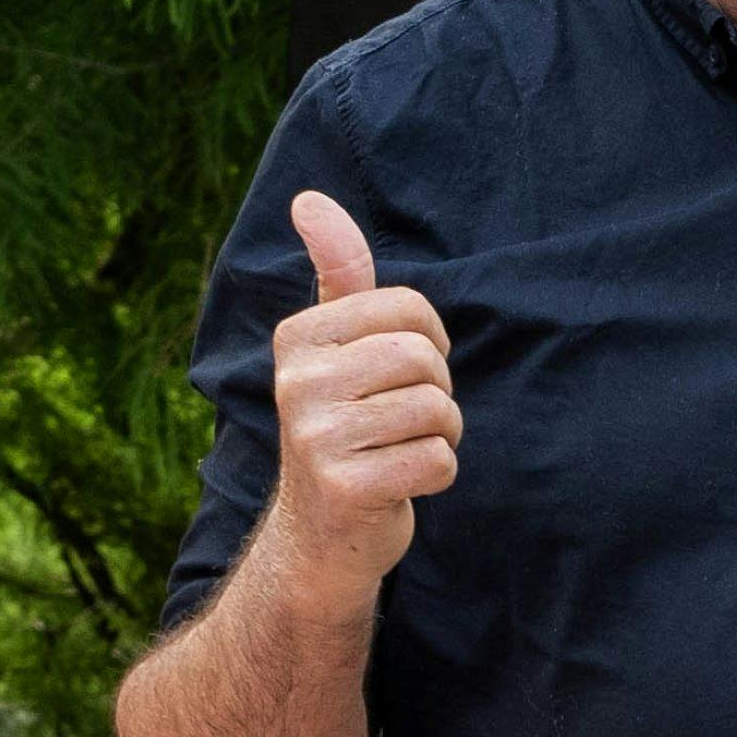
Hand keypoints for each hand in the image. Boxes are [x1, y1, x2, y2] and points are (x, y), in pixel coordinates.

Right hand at [263, 191, 457, 590]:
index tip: (396, 375)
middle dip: (436, 394)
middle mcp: (297, 382)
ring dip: (439, 437)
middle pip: (426, 360)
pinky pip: (438, 462)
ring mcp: (316, 438)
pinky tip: (397, 486)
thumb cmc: (343, 428)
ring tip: (398, 451)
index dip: (429, 346)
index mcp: (298, 337)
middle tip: (400, 422)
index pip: (411, 310)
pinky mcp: (346, 489)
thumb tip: (309, 199)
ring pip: (437, 411)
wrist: (318, 538)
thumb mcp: (334, 346)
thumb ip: (336, 274)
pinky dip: (435, 477)